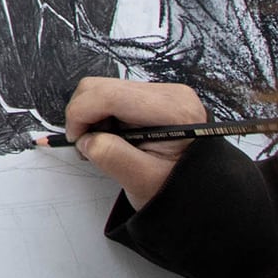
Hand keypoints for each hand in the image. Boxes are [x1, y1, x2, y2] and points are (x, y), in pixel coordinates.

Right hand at [62, 77, 208, 210]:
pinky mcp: (152, 98)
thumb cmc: (179, 187)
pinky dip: (102, 117)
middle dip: (84, 115)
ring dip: (92, 117)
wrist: (201, 190)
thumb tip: (87, 140)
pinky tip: (113, 138)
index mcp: (172, 110)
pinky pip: (113, 97)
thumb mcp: (143, 180)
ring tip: (104, 145)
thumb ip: (112, 157)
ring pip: (103, 89)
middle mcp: (168, 93)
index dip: (81, 114)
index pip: (109, 95)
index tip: (76, 139)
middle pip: (101, 86)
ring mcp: (160, 93)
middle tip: (88, 145)